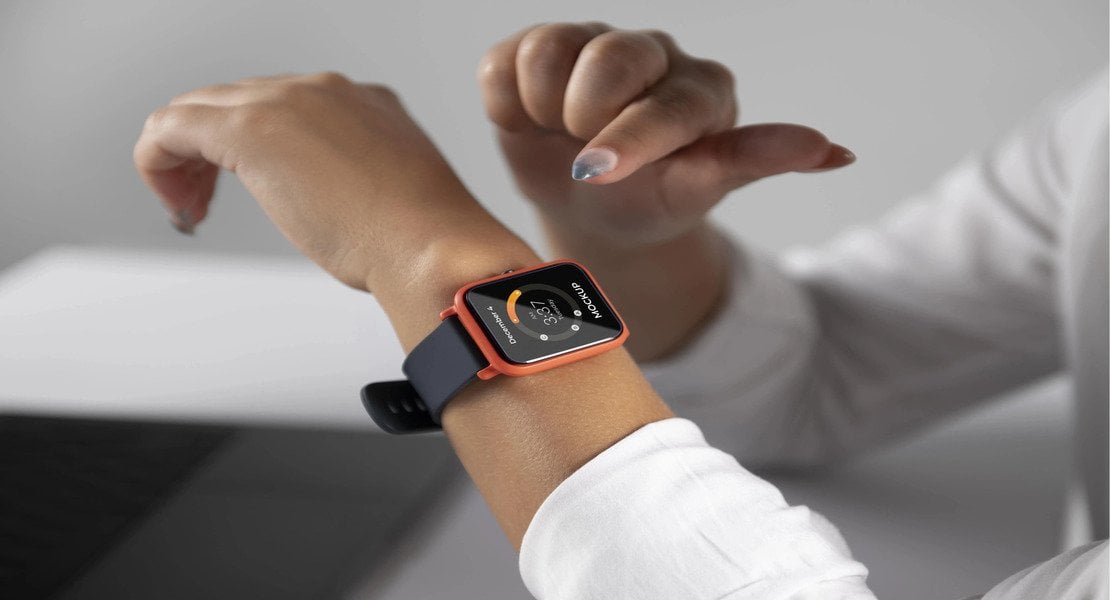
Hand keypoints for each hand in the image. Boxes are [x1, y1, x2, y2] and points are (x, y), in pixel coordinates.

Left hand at [134, 72, 511, 292]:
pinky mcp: (251, 129)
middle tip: (204, 201)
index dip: (255, 149)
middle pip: (237, 101)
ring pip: (202, 108)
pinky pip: (173, 127)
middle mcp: (324, 91)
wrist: (432, 245)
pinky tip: (173, 198)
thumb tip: (337, 211)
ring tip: (188, 204)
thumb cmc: (422, 240)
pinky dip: (159, 160)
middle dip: (212, 153)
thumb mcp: (393, 200)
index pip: (284, 108)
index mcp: (365, 104)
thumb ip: (361, 187)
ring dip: (186, 158)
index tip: (256, 187)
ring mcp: (288, 103)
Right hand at [479, 23, 853, 247]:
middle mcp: (650, 56)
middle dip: (585, 120)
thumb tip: (837, 152)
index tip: (596, 173)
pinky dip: (506, 103)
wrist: (591, 210)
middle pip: (608, 57)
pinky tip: (532, 123)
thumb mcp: (699, 190)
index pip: (668, 99)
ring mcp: (590, 46)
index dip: (629, 138)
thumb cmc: (650, 202)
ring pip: (550, 51)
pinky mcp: (535, 51)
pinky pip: (502, 62)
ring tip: (562, 137)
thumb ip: (754, 160)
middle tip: (587, 158)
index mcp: (700, 87)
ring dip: (544, 110)